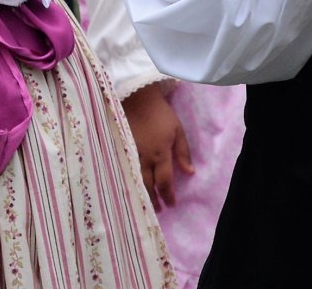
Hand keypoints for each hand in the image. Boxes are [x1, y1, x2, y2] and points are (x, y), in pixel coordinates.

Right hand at [123, 82, 193, 208]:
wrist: (137, 100)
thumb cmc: (161, 114)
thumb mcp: (178, 130)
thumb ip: (183, 152)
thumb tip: (190, 172)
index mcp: (160, 154)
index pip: (165, 181)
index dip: (168, 195)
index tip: (172, 204)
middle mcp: (144, 159)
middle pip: (148, 185)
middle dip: (154, 200)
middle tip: (159, 211)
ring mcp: (130, 156)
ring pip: (135, 182)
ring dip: (142, 195)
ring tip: (146, 206)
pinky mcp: (120, 152)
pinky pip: (125, 173)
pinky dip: (129, 184)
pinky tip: (131, 190)